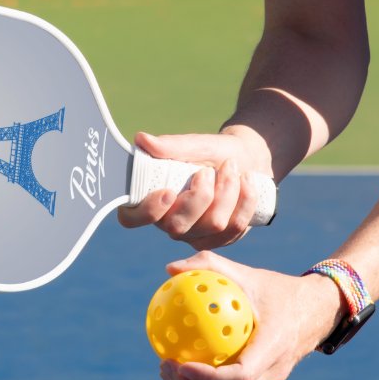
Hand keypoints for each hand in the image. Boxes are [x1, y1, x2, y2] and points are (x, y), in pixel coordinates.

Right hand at [118, 130, 270, 248]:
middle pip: (177, 226)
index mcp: (150, 200)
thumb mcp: (194, 145)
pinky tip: (246, 181)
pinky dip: (245, 200)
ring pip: (212, 225)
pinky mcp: (219, 240)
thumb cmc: (211, 152)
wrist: (245, 160)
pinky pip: (234, 228)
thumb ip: (170, 146)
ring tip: (231, 168)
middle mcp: (168, 222)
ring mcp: (194, 235)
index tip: (168, 191)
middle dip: (201, 196)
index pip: (132, 218)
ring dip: (227, 191)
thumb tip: (142, 139)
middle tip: (208, 170)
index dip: (147, 211)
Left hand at [157, 251, 345, 379]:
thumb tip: (169, 269)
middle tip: (165, 366)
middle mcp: (273, 372)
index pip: (240, 376)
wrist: (316, 311)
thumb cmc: (277, 290)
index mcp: (274, 347)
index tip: (180, 364)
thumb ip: (210, 266)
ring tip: (166, 372)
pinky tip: (180, 371)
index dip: (208, 378)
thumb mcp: (247, 274)